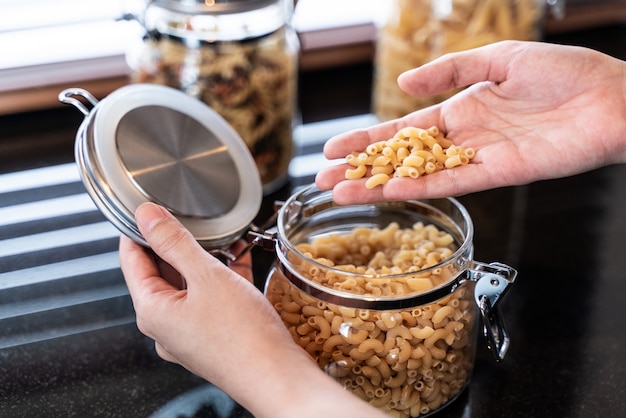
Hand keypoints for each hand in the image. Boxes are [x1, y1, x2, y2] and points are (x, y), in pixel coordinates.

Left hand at [119, 202, 386, 417]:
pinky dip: (221, 278)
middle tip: (196, 218)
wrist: (277, 377)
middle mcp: (165, 326)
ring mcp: (189, 334)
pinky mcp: (212, 337)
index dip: (139, 229)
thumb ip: (174, 242)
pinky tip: (240, 260)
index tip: (150, 206)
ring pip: (189, 284)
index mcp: (152, 311)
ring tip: (225, 238)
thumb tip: (146, 216)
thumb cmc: (242, 336)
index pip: (132, 259)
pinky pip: (210, 299)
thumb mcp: (206, 277)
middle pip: (162, 272)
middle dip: (180, 243)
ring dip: (205, 259)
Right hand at [316, 41, 625, 203]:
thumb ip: (450, 70)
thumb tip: (404, 84)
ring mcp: (476, 160)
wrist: (613, 100)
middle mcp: (462, 140)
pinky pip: (449, 184)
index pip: (402, 130)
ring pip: (417, 176)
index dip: (367, 139)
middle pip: (401, 158)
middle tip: (324, 179)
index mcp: (461, 110)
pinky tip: (387, 192)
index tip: (335, 148)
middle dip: (361, 169)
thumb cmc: (565, 74)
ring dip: (377, 186)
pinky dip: (417, 189)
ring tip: (340, 194)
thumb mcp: (499, 58)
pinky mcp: (496, 175)